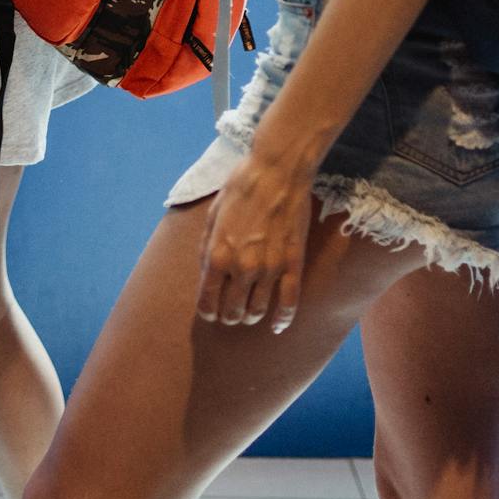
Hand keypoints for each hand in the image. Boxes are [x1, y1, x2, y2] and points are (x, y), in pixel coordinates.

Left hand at [195, 148, 314, 333]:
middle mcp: (242, 268)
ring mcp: (269, 268)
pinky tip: (277, 326)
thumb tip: (206, 274)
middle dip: (228, 316)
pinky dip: (282, 319)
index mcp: (217, 256)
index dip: (208, 312)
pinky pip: (288, 303)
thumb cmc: (241, 188)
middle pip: (232, 312)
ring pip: (257, 311)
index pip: (207, 302)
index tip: (211, 311)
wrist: (277, 172)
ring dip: (250, 316)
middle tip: (229, 313)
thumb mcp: (212, 216)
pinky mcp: (292, 264)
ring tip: (249, 313)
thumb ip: (206, 248)